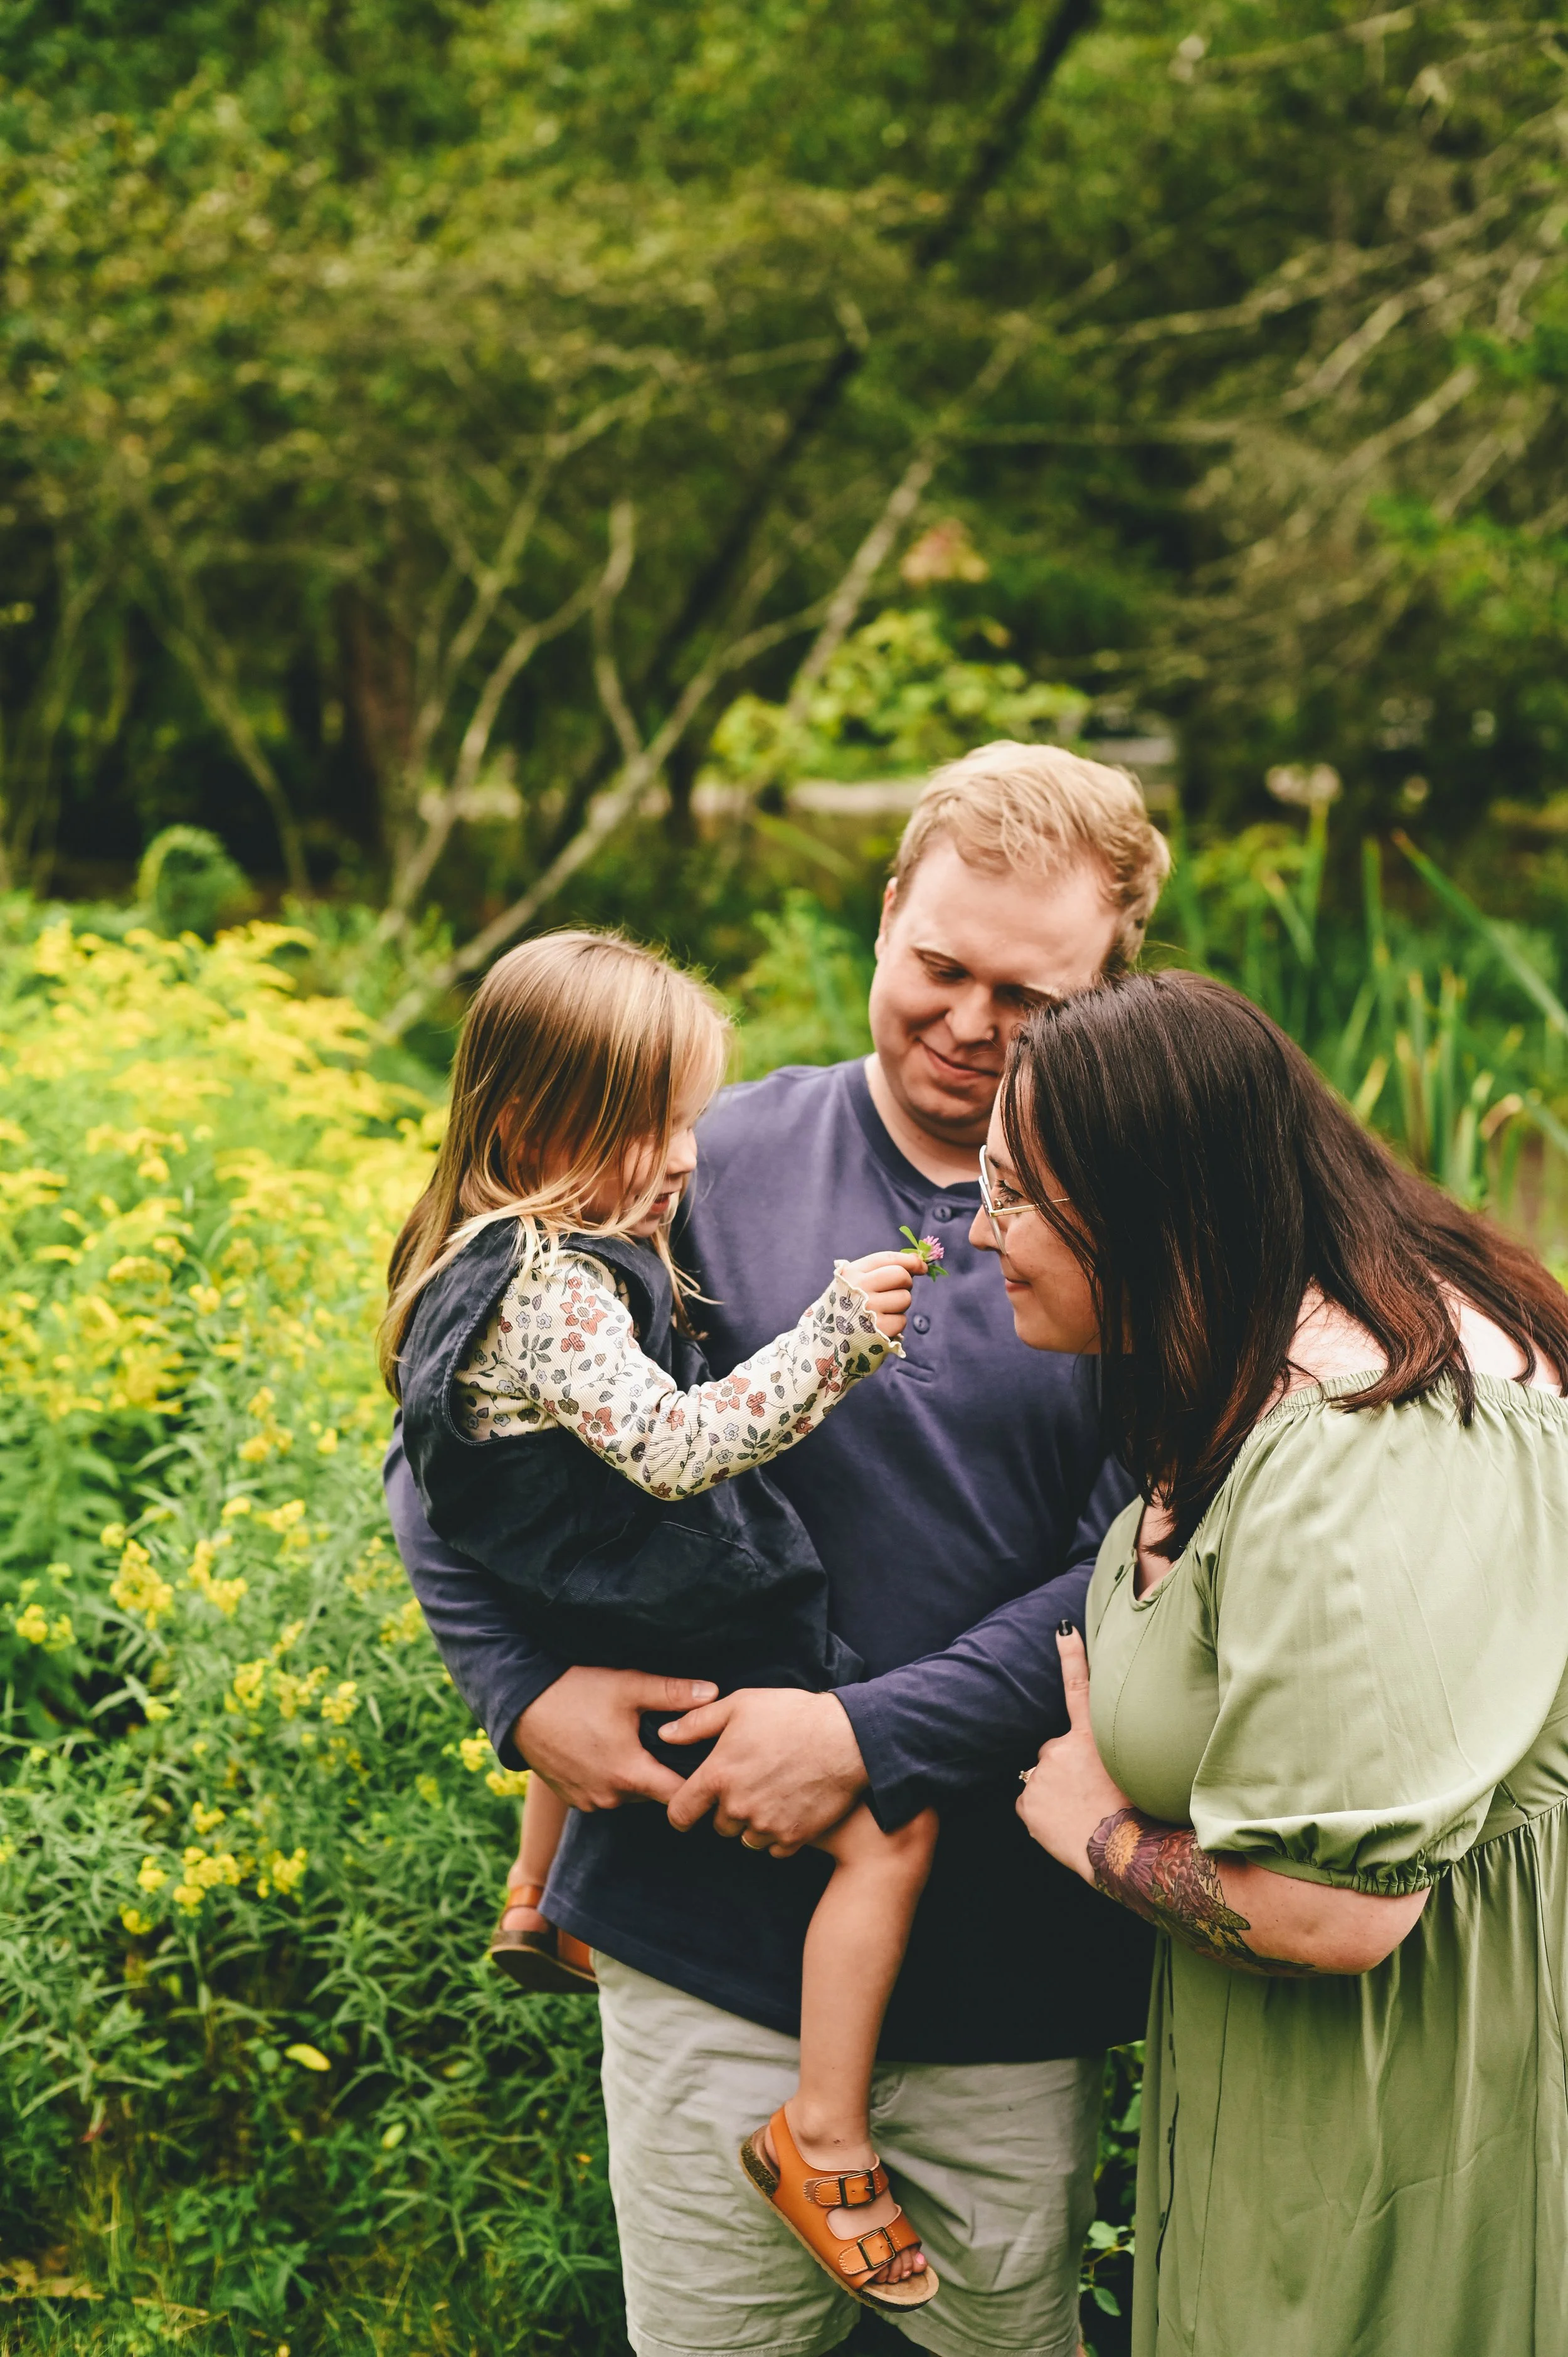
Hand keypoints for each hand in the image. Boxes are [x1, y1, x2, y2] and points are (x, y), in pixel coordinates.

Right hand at [512, 1665, 717, 1811]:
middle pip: (653, 1794)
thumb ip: (672, 1693)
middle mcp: (609, 1797)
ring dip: (633, 1774)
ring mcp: (587, 1801)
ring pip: (627, 1794)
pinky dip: (609, 1777)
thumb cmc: (574, 1691)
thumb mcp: (627, 1686)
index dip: (696, 1782)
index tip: (705, 1767)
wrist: (518, 1704)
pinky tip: (604, 1749)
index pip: (678, 1795)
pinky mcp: (570, 1798)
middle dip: (662, 1771)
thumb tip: (713, 1693)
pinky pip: (602, 1794)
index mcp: (629, 1774)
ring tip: (632, 1742)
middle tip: (667, 1744)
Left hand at [660, 1686, 868, 1854]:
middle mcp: (738, 1806)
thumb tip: (664, 1734)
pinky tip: (791, 1806)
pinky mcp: (795, 1838)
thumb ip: (697, 1723)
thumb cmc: (792, 1715)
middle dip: (727, 1809)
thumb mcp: (740, 1705)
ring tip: (772, 1793)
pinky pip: (775, 1848)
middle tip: (750, 1782)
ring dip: (753, 1823)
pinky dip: (779, 1833)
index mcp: (718, 1775)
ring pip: (746, 1838)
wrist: (847, 1738)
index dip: (681, 1812)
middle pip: (718, 1826)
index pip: (680, 1812)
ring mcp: (767, 1825)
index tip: (690, 1808)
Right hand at [841, 1249, 924, 1340]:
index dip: (910, 1261)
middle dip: (905, 1283)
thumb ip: (881, 1269)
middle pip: (901, 1275)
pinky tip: (882, 1325)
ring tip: (883, 1311)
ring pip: (905, 1298)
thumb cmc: (848, 1306)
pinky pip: (902, 1320)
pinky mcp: (879, 1329)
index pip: (888, 1258)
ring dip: (900, 1305)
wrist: (827, 1340)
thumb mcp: (854, 1281)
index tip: (921, 1267)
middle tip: (896, 1292)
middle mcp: (859, 1287)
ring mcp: (869, 1309)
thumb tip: (919, 1262)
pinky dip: (896, 1323)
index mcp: (852, 1272)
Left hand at [1016, 1627, 1131, 1883]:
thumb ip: (1106, 1754)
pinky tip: (1064, 1826)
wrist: (1122, 1852)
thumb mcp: (1130, 1771)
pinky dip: (1043, 1814)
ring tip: (1080, 1814)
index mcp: (1091, 1737)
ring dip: (1055, 1793)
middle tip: (1089, 1796)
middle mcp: (1061, 1747)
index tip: (1062, 1627)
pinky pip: (1031, 1804)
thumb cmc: (1138, 1816)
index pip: (1080, 1687)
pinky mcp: (1027, 1800)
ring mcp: (1040, 1774)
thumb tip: (1091, 1759)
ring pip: (1043, 1780)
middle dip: (1065, 1770)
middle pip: (1055, 1752)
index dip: (1072, 1656)